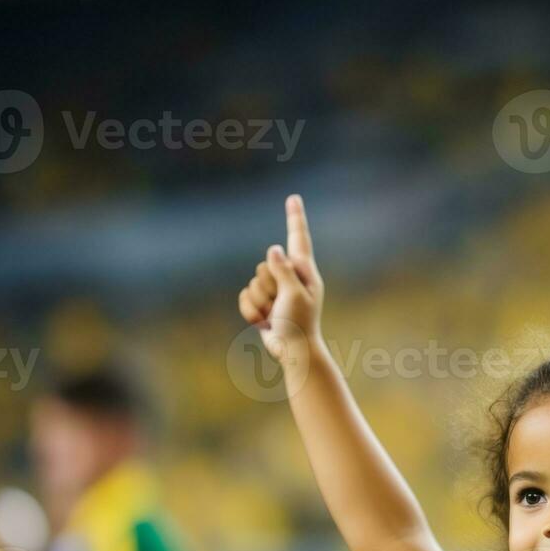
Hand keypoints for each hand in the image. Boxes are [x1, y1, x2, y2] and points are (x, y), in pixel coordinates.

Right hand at [237, 194, 325, 360]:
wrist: (293, 352)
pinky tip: (263, 322)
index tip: (293, 197)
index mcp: (304, 272)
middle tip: (281, 305)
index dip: (294, 218)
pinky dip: (250, 311)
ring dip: (259, 302)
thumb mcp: (294, 294)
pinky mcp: (262, 303)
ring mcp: (274, 291)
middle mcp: (289, 278)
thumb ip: (283, 271)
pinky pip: (244, 297)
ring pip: (252, 282)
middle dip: (267, 287)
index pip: (298, 239)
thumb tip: (274, 248)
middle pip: (263, 267)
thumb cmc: (300, 324)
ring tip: (274, 316)